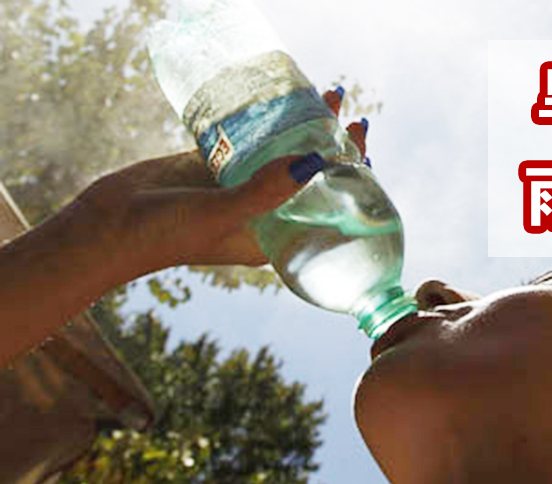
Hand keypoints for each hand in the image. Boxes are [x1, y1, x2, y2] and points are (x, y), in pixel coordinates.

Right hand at [74, 87, 369, 274]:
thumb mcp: (222, 216)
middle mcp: (263, 214)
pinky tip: (283, 101)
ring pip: (283, 154)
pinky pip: (249, 141)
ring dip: (305, 129)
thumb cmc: (165, 236)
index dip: (351, 179)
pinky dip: (268, 122)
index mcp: (274, 238)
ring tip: (328, 98)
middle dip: (334, 148)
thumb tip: (313, 164)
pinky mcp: (213, 167)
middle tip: (353, 117)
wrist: (107, 226)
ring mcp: (239, 189)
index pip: (327, 207)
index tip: (364, 149)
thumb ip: (265, 193)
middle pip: (311, 177)